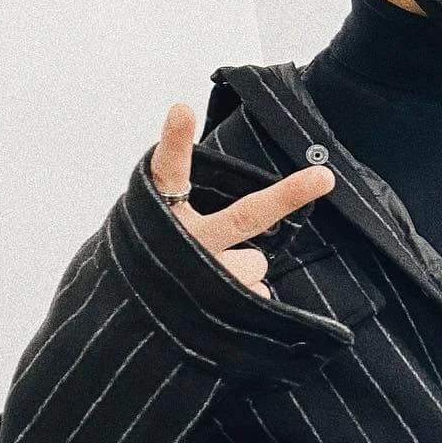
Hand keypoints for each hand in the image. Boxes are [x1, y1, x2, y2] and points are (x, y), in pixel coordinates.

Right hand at [150, 102, 335, 298]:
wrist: (117, 333)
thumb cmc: (149, 264)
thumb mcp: (152, 228)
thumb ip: (184, 210)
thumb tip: (244, 227)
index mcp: (159, 214)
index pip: (167, 172)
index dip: (174, 142)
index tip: (181, 109)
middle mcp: (181, 245)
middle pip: (245, 218)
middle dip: (286, 197)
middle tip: (324, 178)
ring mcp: (200, 283)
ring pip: (255, 262)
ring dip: (241, 268)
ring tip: (208, 278)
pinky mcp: (217, 315)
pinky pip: (255, 295)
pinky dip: (244, 298)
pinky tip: (213, 307)